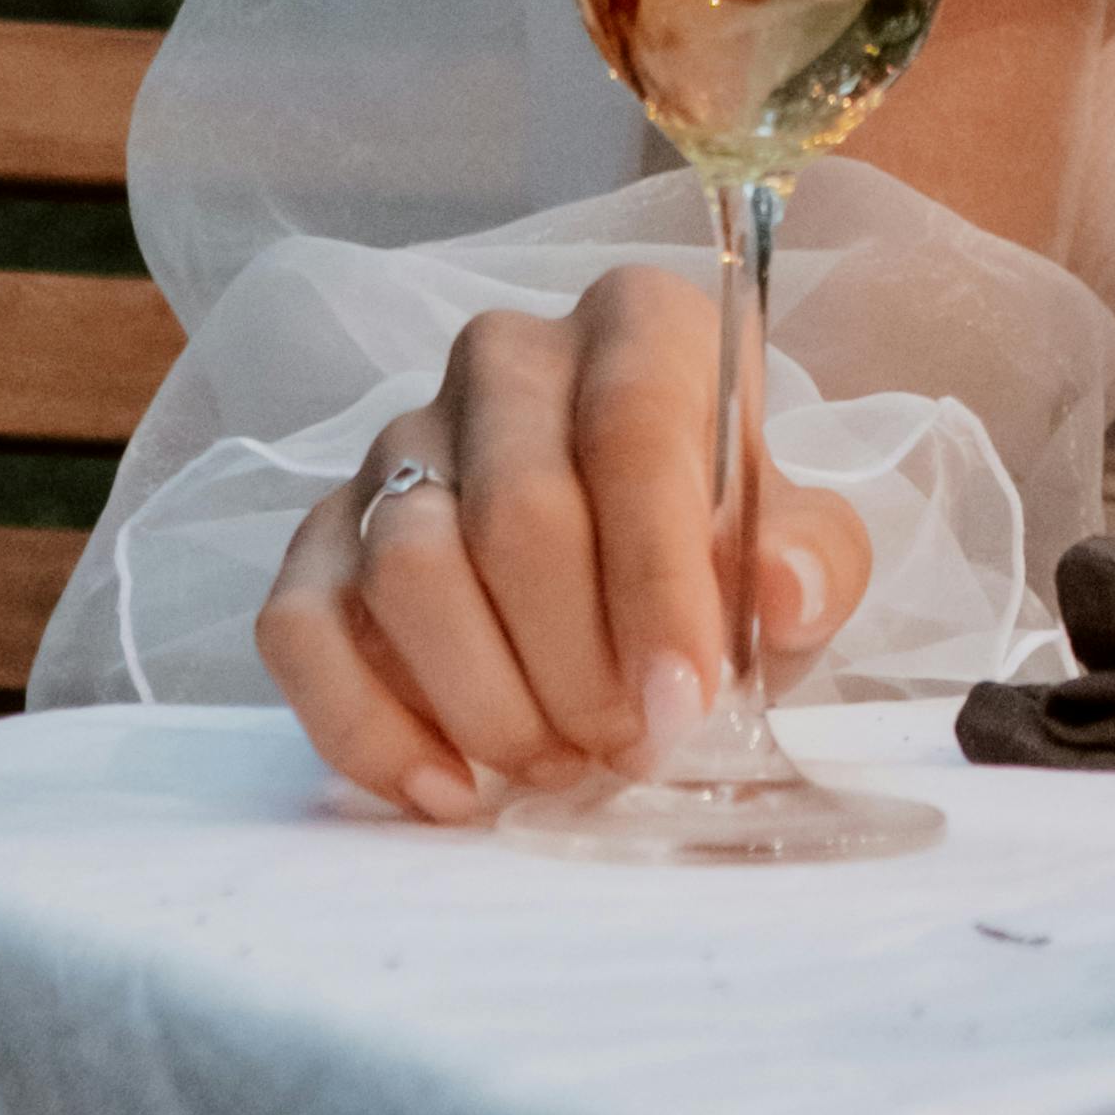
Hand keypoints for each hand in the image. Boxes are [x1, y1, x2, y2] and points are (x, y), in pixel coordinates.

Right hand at [255, 265, 871, 826]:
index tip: (682, 701)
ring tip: (555, 767)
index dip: (657, 580)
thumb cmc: (717, 538)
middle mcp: (505, 362)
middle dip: (576, 663)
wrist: (628, 550)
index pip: (632, 432)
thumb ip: (812, 558)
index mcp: (637, 326)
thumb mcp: (792, 536)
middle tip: (625, 749)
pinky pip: (302, 628)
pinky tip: (447, 787)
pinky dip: (368, 728)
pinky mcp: (322, 532)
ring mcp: (400, 442)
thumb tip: (786, 590)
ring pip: (407, 570)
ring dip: (486, 702)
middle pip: (516, 513)